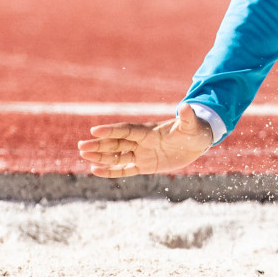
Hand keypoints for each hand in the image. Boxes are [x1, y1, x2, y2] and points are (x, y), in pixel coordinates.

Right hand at [76, 104, 213, 177]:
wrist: (196, 142)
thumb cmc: (194, 130)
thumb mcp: (192, 124)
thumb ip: (187, 117)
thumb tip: (186, 106)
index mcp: (149, 131)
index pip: (126, 130)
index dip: (111, 130)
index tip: (95, 130)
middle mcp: (142, 142)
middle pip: (116, 143)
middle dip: (99, 145)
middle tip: (81, 146)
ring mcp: (142, 153)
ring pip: (116, 156)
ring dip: (100, 156)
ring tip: (84, 155)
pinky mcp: (145, 165)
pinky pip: (124, 169)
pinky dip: (111, 171)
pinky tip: (95, 170)